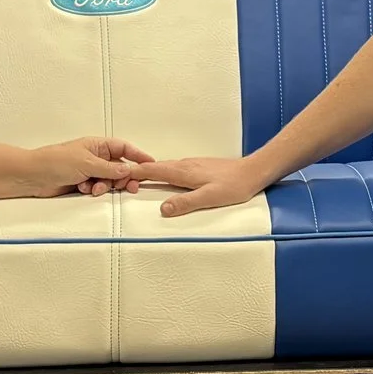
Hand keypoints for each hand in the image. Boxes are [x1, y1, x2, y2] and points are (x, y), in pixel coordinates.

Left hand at [28, 136, 154, 196]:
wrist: (33, 176)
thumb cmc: (55, 161)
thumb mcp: (87, 163)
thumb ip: (109, 169)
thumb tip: (128, 171)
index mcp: (97, 145)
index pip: (124, 148)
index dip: (138, 156)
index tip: (151, 164)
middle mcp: (95, 156)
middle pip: (119, 167)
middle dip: (123, 178)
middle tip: (128, 187)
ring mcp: (89, 170)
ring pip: (109, 180)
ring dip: (105, 186)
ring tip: (93, 188)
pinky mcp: (82, 182)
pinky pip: (97, 187)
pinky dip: (94, 190)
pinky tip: (83, 189)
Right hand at [134, 155, 272, 216]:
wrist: (253, 172)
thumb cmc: (234, 186)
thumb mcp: (209, 198)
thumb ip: (186, 203)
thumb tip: (163, 209)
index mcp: (183, 172)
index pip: (152, 169)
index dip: (134, 173)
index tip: (119, 177)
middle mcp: (185, 165)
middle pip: (154, 167)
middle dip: (137, 173)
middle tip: (122, 181)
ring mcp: (191, 164)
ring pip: (164, 167)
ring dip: (149, 172)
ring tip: (137, 180)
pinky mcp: (198, 167)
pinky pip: (174, 168)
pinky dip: (163, 172)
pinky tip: (165, 179)